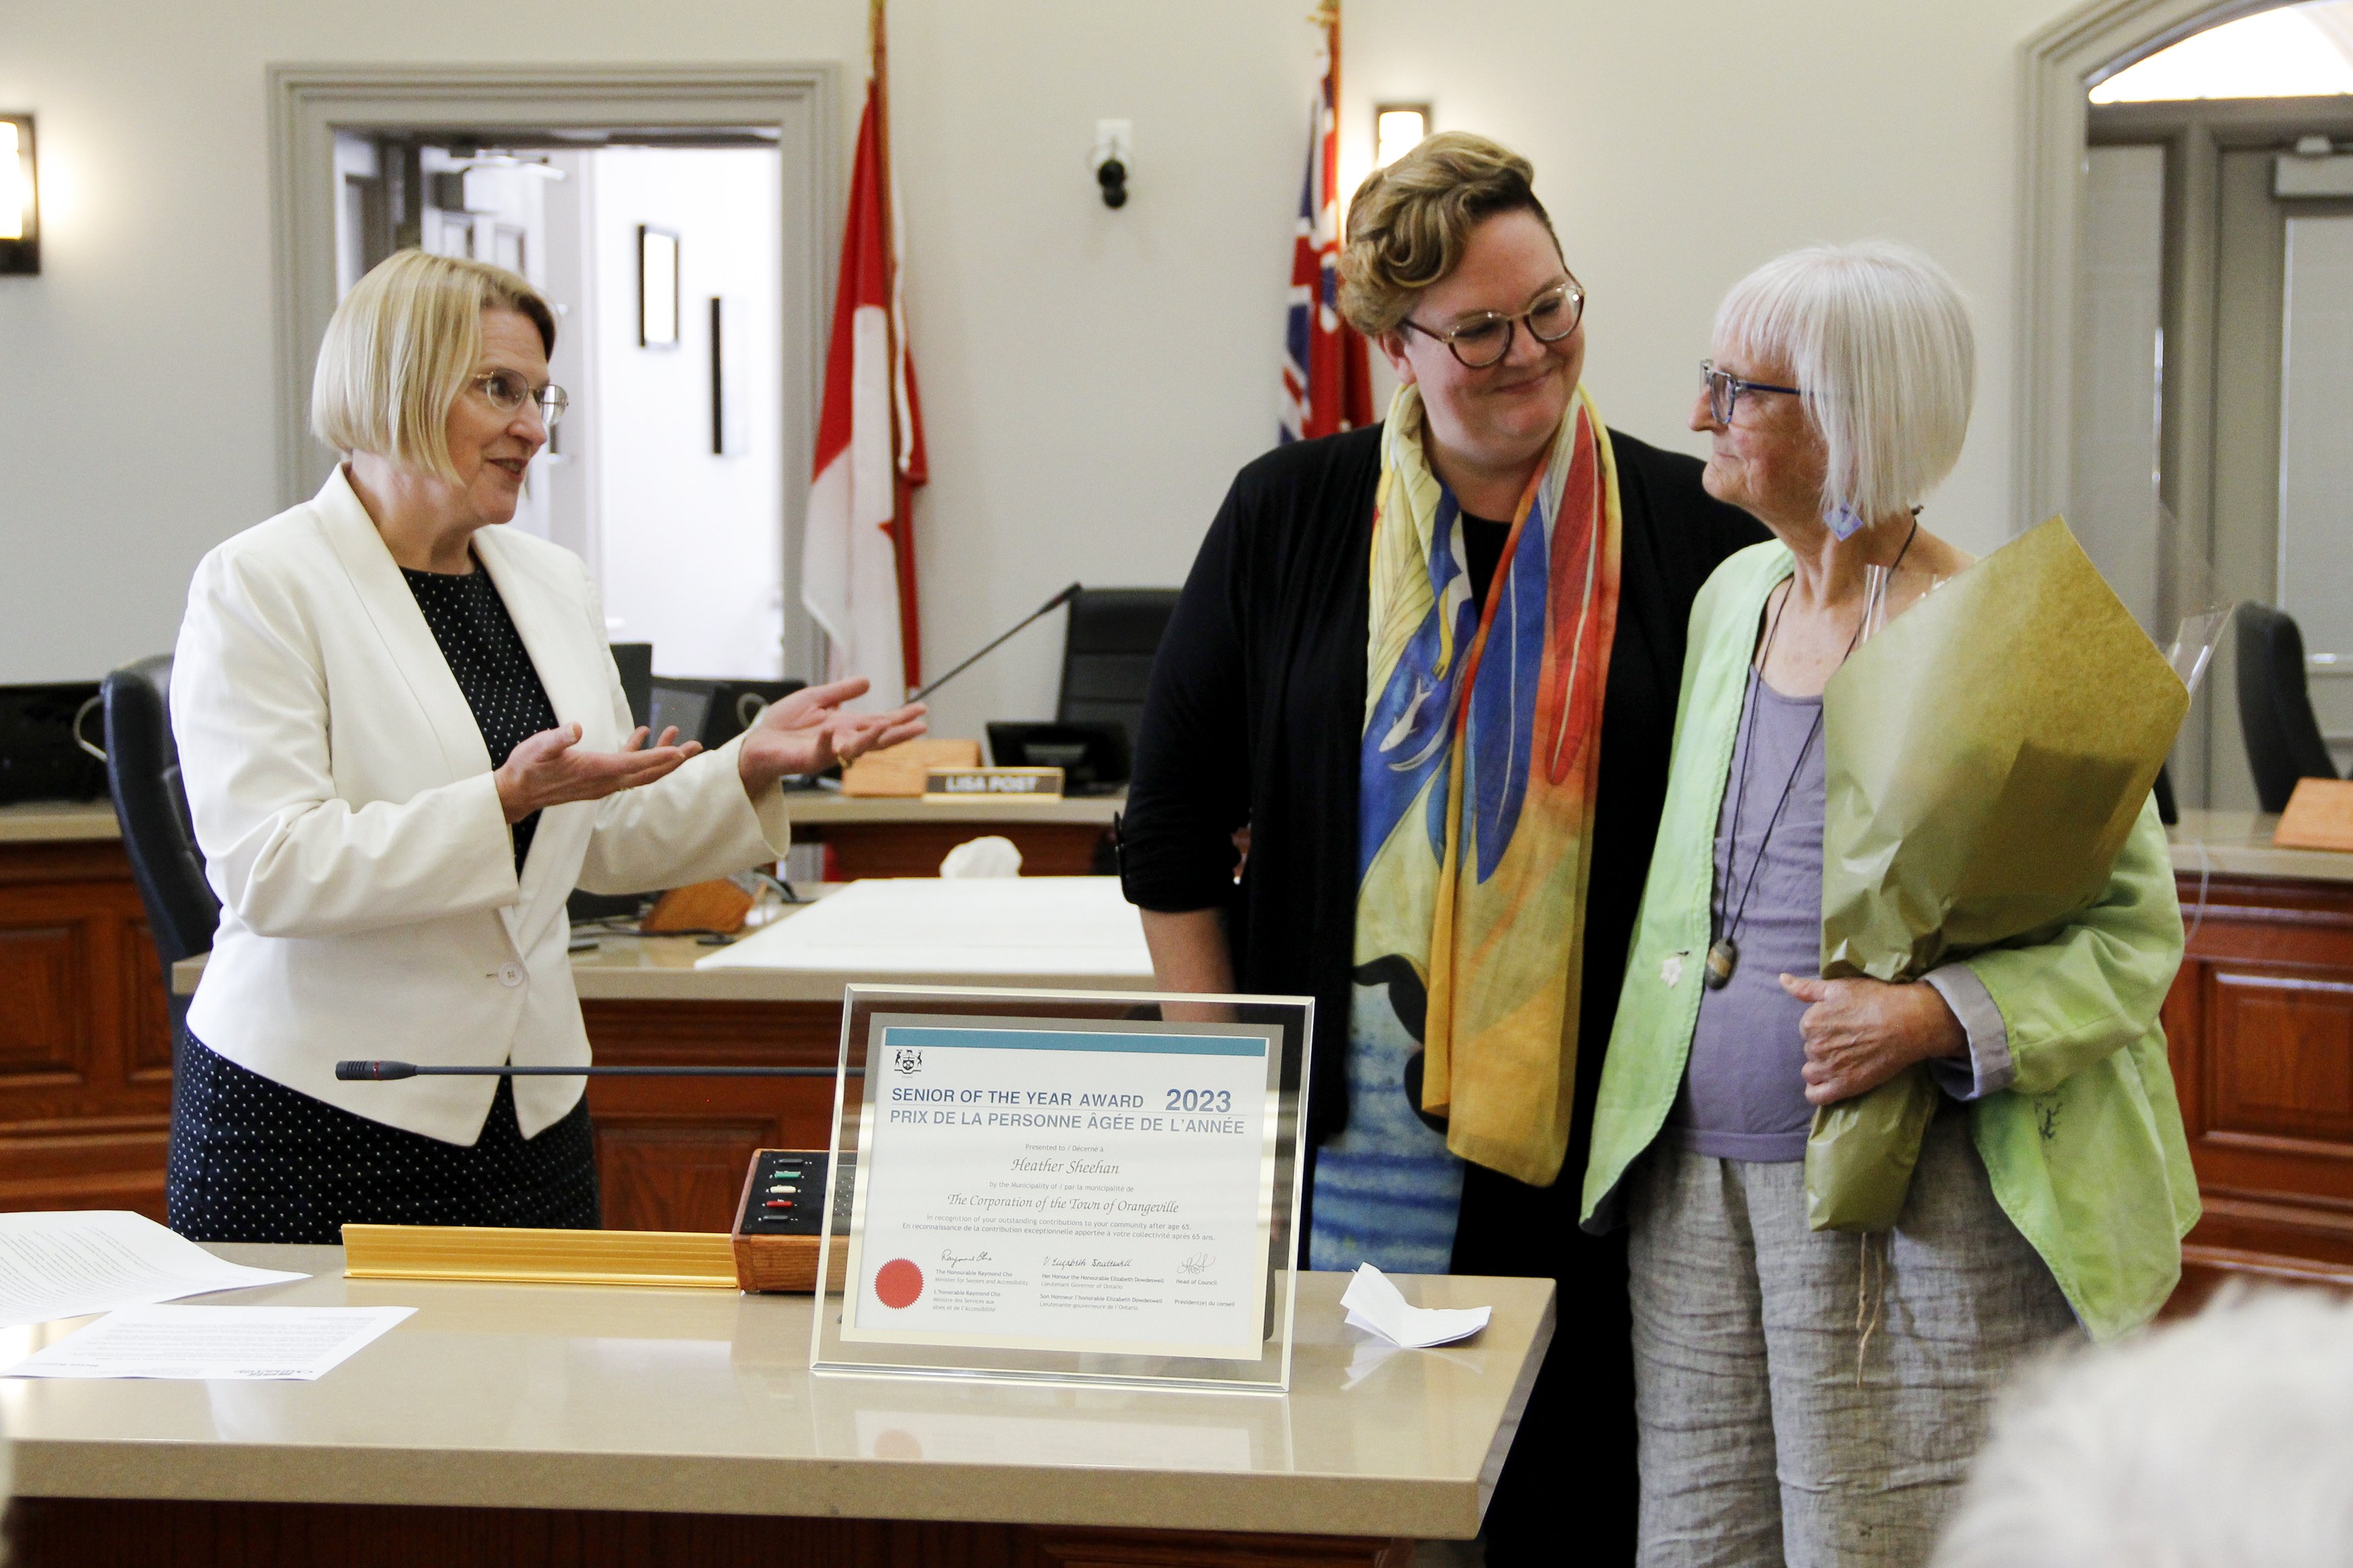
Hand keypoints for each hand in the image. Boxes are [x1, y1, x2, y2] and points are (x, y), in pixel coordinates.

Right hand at [494, 724, 701, 823]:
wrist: (517, 792)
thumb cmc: (527, 768)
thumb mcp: (539, 747)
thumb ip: (559, 739)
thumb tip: (576, 728)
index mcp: (595, 771)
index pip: (634, 764)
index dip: (658, 757)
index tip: (681, 751)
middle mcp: (604, 781)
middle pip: (647, 772)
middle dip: (674, 759)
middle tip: (697, 745)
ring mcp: (603, 782)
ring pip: (640, 770)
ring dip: (660, 754)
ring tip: (676, 732)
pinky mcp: (597, 778)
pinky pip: (625, 767)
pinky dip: (638, 751)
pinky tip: (642, 732)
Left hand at [737, 677, 927, 795]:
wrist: (756, 742)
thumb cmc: (783, 724)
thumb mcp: (815, 699)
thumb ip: (841, 692)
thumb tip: (869, 682)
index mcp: (846, 727)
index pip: (879, 722)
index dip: (901, 716)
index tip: (922, 708)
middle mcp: (841, 742)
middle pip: (877, 739)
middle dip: (899, 733)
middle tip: (922, 726)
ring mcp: (827, 753)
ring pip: (855, 749)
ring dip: (871, 738)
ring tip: (888, 725)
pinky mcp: (808, 760)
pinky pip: (820, 752)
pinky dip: (827, 742)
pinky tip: (832, 729)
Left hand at [1780, 973, 1966, 1105]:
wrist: (1908, 1022)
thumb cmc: (1875, 1000)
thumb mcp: (1837, 987)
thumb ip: (1806, 988)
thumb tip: (1782, 979)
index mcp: (1810, 1023)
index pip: (1807, 1030)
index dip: (1824, 1028)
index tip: (1842, 1026)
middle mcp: (1814, 1047)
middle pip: (1810, 1050)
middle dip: (1825, 1047)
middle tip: (1849, 1041)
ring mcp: (1828, 1069)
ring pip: (1811, 1072)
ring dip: (1822, 1068)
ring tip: (1845, 1060)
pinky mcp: (1843, 1087)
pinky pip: (1816, 1096)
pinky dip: (1818, 1092)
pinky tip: (1829, 1084)